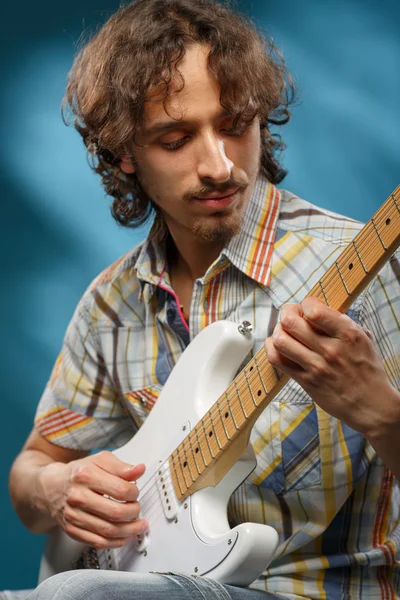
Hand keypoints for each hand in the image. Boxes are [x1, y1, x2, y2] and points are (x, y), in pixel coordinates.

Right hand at [38, 451, 146, 548]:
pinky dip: (115, 542)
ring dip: (129, 531)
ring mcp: (74, 516)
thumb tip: (139, 470)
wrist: (51, 487)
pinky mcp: (72, 530)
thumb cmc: (78, 473)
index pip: (120, 490)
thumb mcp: (99, 461)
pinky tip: (125, 536)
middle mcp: (78, 497)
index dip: (134, 493)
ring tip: (139, 526)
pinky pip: (97, 542)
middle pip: (115, 512)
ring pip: (108, 530)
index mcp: (86, 476)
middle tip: (138, 509)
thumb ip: (121, 466)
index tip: (135, 492)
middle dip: (134, 512)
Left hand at [264, 297, 397, 437]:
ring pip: (281, 340)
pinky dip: (271, 348)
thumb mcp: (363, 338)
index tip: (308, 308)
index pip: (314, 310)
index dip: (305, 304)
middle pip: (290, 322)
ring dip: (278, 331)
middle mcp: (330, 349)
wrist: (371, 405)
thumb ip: (342, 322)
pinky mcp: (306, 381)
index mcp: (347, 334)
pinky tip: (277, 345)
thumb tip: (318, 309)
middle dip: (286, 313)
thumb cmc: (367, 369)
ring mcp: (316, 367)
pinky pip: (277, 360)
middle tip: (291, 316)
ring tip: (284, 331)